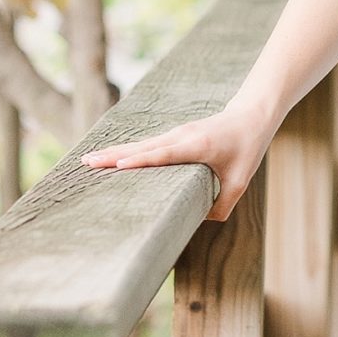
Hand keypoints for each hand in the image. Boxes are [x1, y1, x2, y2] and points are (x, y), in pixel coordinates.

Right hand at [79, 97, 273, 223]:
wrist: (251, 116)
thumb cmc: (247, 148)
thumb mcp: (241, 181)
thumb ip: (222, 204)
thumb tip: (197, 220)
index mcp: (198, 146)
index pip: (164, 154)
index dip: (140, 161)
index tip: (117, 165)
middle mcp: (182, 136)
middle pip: (142, 148)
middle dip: (113, 155)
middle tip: (86, 163)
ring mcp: (176, 133)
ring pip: (140, 145)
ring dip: (113, 152)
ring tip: (87, 160)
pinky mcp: (174, 135)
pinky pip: (146, 144)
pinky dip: (125, 150)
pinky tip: (109, 157)